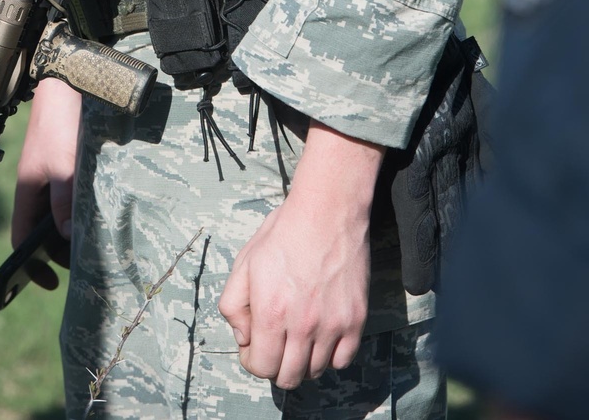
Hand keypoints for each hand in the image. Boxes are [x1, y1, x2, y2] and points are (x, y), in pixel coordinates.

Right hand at [12, 76, 80, 282]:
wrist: (69, 80)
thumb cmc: (61, 120)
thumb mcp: (64, 164)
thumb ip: (65, 200)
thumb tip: (69, 238)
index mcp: (28, 189)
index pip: (21, 238)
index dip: (31, 264)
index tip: (50, 282)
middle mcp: (38, 184)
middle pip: (42, 229)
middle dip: (58, 250)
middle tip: (84, 263)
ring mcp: (54, 173)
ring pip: (60, 212)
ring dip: (73, 228)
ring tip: (96, 241)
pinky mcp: (70, 162)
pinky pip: (73, 195)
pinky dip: (82, 208)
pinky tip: (101, 211)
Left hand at [218, 120, 384, 390]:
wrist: (327, 211)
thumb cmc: (283, 234)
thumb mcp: (244, 262)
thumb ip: (233, 305)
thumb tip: (243, 337)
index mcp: (271, 313)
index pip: (260, 367)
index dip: (252, 360)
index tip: (253, 346)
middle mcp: (303, 326)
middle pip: (288, 377)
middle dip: (275, 365)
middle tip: (275, 343)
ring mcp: (332, 325)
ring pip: (315, 371)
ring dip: (302, 360)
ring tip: (297, 335)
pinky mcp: (356, 320)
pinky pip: (342, 360)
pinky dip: (330, 355)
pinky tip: (321, 335)